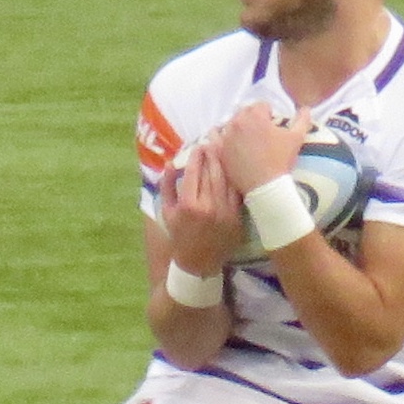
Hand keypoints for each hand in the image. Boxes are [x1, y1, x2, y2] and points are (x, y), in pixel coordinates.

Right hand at [159, 140, 244, 274]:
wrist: (198, 263)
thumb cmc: (180, 236)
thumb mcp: (167, 212)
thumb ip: (167, 186)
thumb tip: (170, 162)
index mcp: (188, 205)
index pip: (194, 171)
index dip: (196, 155)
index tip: (198, 145)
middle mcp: (207, 206)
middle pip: (212, 170)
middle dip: (212, 152)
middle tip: (212, 140)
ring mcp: (224, 211)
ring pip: (226, 177)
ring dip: (224, 160)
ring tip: (223, 148)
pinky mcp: (236, 216)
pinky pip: (236, 190)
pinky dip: (234, 176)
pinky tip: (233, 167)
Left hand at [215, 103, 311, 195]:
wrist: (265, 187)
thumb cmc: (281, 161)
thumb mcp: (296, 138)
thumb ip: (302, 119)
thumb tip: (307, 108)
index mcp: (255, 116)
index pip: (262, 105)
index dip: (269, 114)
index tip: (272, 126)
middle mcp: (237, 123)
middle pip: (245, 113)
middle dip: (252, 119)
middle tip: (260, 134)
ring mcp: (226, 137)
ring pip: (231, 124)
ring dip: (238, 128)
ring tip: (246, 140)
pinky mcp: (219, 151)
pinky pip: (217, 139)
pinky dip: (223, 139)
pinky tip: (231, 145)